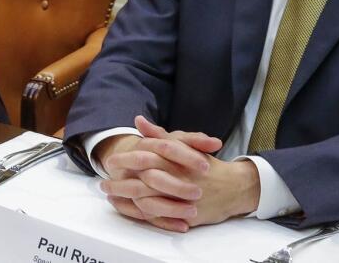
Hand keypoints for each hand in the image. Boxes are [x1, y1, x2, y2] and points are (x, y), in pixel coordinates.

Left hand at [97, 116, 256, 230]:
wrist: (234, 187)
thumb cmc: (204, 164)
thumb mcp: (184, 145)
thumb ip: (159, 135)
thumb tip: (138, 121)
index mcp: (177, 160)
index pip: (147, 157)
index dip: (126, 159)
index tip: (110, 161)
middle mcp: (179, 179)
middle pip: (144, 181)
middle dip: (121, 182)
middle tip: (104, 181)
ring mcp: (182, 199)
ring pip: (148, 201)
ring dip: (126, 198)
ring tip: (110, 194)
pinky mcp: (186, 215)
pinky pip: (158, 216)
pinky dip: (139, 213)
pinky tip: (126, 208)